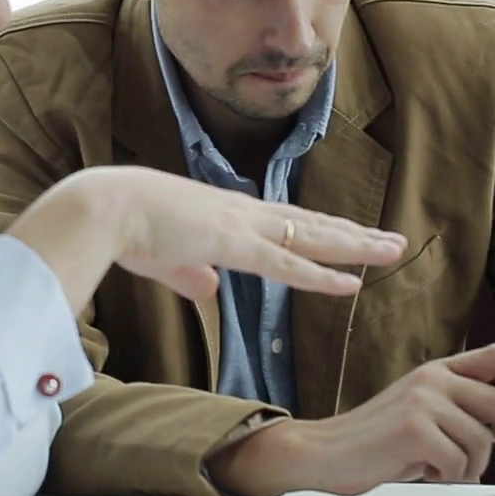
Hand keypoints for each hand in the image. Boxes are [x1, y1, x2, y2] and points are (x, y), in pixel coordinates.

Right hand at [6, 166, 407, 312]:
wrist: (101, 208)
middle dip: (354, 235)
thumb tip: (207, 287)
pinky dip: (321, 275)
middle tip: (393, 240)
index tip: (352, 237)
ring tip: (393, 250)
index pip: (286, 223)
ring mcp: (241, 225)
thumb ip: (187, 273)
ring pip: (312, 237)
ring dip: (355, 246)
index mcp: (225, 214)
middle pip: (312, 224)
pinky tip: (352, 282)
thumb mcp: (161, 256)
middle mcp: (242, 213)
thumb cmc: (122, 228)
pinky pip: (287, 264)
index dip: (321, 232)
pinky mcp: (233, 245)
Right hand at [207, 344, 494, 495]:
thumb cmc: (376, 441)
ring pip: (481, 442)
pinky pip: (458, 461)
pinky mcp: (414, 429)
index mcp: (437, 370)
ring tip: (437, 468)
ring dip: (469, 467)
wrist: (324, 452)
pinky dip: (447, 476)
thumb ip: (468, 414)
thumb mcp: (426, 419)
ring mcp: (423, 401)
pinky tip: (420, 471)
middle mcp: (432, 378)